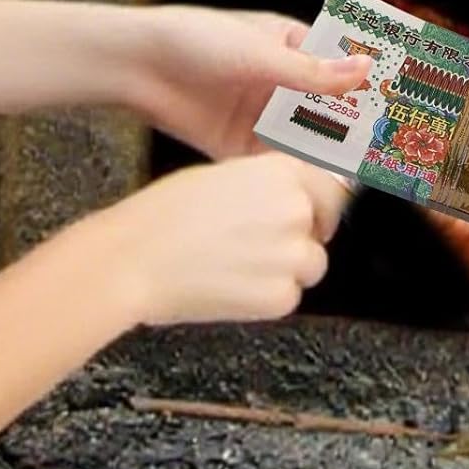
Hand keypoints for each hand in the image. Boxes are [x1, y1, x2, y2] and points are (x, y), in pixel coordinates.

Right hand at [95, 153, 349, 325]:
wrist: (135, 260)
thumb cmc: (164, 214)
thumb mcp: (223, 175)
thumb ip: (267, 182)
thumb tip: (294, 191)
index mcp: (282, 171)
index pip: (332, 178)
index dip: (323, 195)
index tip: (319, 204)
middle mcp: (296, 209)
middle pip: (326, 221)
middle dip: (308, 231)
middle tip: (270, 242)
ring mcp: (292, 254)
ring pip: (311, 262)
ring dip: (288, 266)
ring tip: (241, 266)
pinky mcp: (281, 297)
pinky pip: (290, 295)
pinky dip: (269, 296)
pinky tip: (232, 288)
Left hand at [121, 4, 370, 160]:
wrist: (136, 66)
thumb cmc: (196, 41)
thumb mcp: (259, 54)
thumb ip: (314, 72)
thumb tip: (368, 70)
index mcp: (294, 47)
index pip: (343, 71)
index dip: (368, 95)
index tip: (393, 117)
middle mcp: (283, 84)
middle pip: (329, 113)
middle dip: (351, 136)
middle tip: (376, 159)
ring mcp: (262, 116)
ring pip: (305, 143)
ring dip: (324, 161)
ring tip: (346, 181)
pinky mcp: (239, 147)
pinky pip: (274, 164)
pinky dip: (291, 176)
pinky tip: (307, 190)